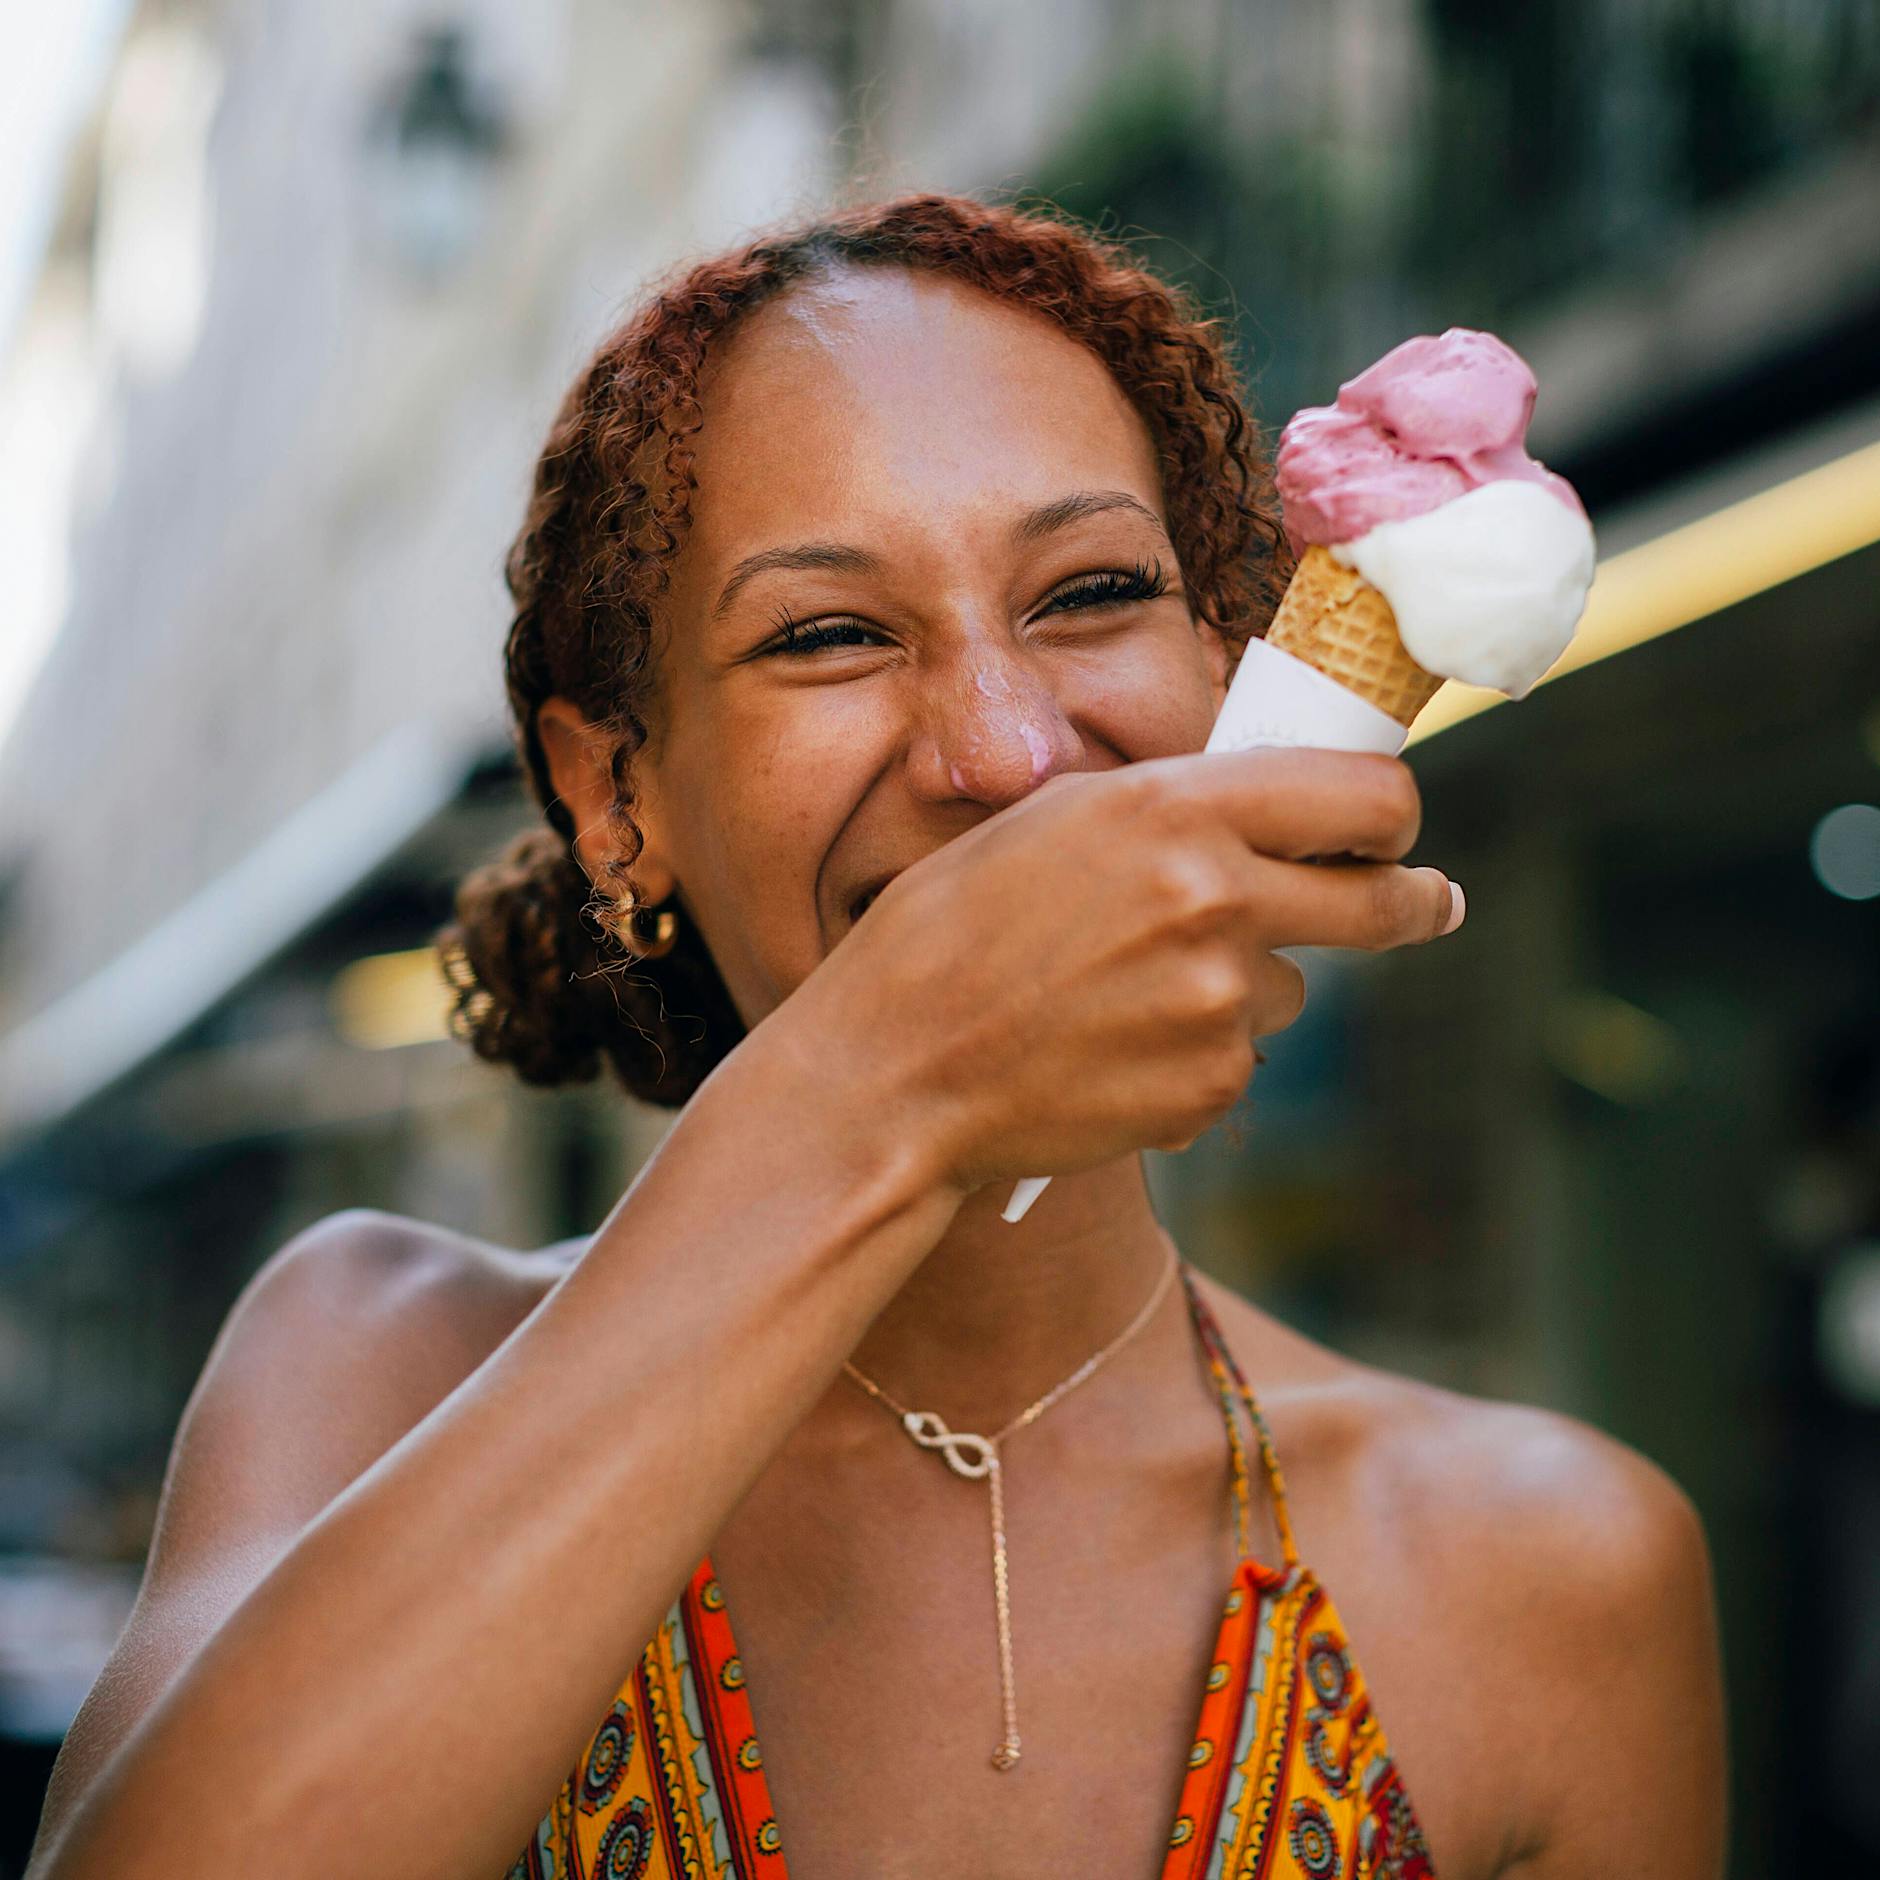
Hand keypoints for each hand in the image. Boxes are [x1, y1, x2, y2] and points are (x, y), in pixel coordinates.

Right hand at [783, 748, 1458, 1194]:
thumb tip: (1275, 813)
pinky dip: (1198, 1052)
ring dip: (1244, 983)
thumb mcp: (1055, 821)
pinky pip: (1240, 1057)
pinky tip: (1113, 1046)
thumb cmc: (951, 932)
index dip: (1393, 813)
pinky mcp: (1209, 1086)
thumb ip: (1176, 808)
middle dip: (1413, 901)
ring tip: (1131, 992)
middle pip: (1383, 900)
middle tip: (1427, 904)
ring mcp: (1218, 1002)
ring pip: (1290, 986)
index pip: (1366, 794)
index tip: (1393, 832)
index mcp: (1174, 809)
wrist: (896, 1072)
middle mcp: (1214, 897)